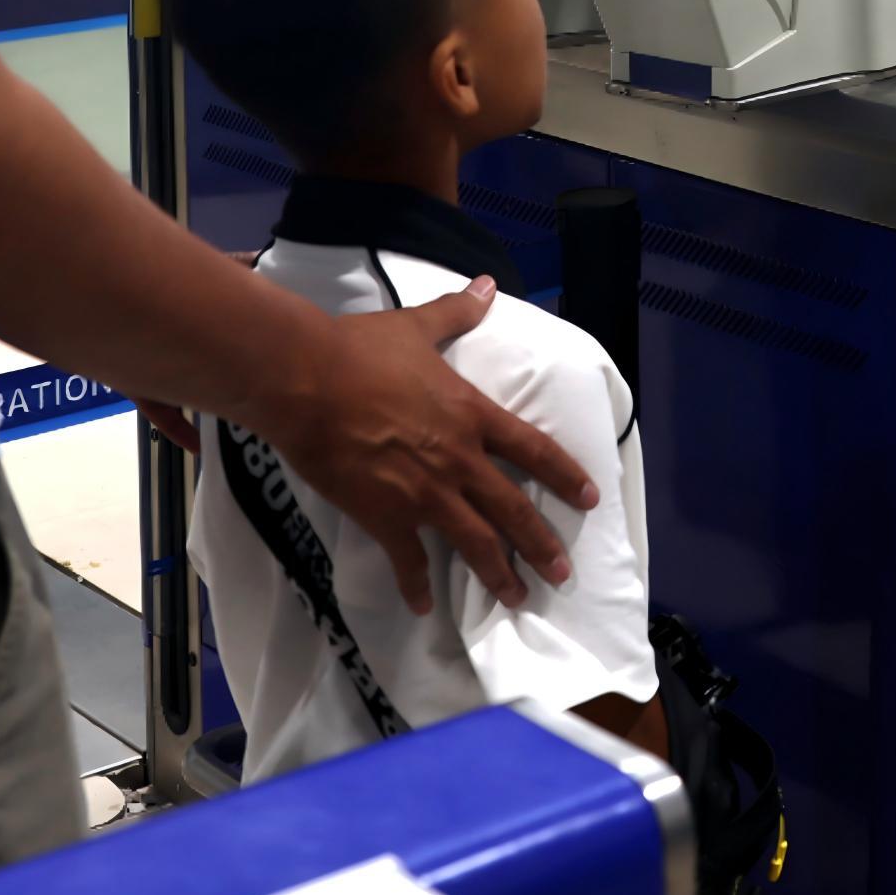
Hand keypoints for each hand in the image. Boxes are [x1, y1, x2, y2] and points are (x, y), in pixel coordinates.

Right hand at [245, 282, 598, 610]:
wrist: (307, 380)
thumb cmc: (361, 349)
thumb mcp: (416, 327)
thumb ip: (456, 312)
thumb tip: (487, 286)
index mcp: (471, 414)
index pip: (533, 450)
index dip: (565, 475)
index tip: (589, 499)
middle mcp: (459, 460)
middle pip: (513, 510)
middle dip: (541, 545)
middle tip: (562, 574)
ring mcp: (425, 494)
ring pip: (475, 543)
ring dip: (499, 575)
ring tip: (516, 598)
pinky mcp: (386, 517)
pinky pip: (409, 561)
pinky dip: (417, 586)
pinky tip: (424, 607)